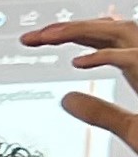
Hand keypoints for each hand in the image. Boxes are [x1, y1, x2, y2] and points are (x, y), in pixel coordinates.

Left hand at [26, 18, 137, 154]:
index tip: (36, 39)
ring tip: (47, 37)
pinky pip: (135, 58)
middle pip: (111, 28)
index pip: (106, 39)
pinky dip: (106, 56)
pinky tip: (77, 64)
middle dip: (70, 28)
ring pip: (122, 32)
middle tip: (29, 37)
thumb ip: (101, 113)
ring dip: (83, 31)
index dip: (72, 34)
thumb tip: (65, 99)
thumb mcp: (132, 129)